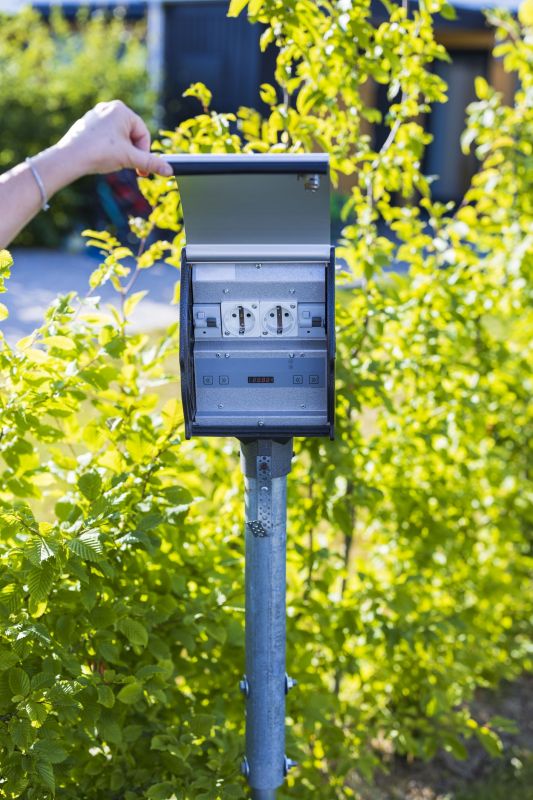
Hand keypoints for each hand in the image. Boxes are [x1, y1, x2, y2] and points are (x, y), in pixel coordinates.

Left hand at [55, 100, 171, 178]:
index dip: (144, 153)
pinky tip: (100, 157)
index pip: (143, 133)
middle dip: (131, 152)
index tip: (139, 167)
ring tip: (111, 161)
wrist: (70, 158)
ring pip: (118, 137)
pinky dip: (107, 148)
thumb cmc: (100, 153)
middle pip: (131, 134)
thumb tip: (170, 170)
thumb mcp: (130, 158)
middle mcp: (108, 108)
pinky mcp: (86, 124)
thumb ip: (151, 163)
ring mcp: (96, 115)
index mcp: (121, 110)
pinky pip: (105, 137)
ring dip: (120, 151)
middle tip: (126, 166)